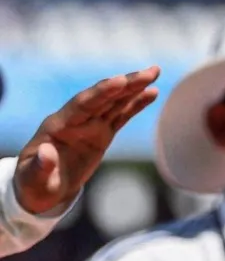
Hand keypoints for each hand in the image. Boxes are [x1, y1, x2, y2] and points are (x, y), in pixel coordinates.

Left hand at [14, 66, 160, 215]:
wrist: (42, 188)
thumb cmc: (34, 185)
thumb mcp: (33, 179)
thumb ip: (40, 166)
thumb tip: (47, 152)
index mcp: (58, 126)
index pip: (83, 105)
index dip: (101, 92)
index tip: (121, 80)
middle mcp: (76, 120)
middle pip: (104, 97)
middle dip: (127, 83)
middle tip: (151, 72)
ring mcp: (90, 126)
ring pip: (115, 102)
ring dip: (135, 87)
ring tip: (155, 73)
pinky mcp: (102, 134)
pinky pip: (122, 115)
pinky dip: (136, 104)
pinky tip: (152, 92)